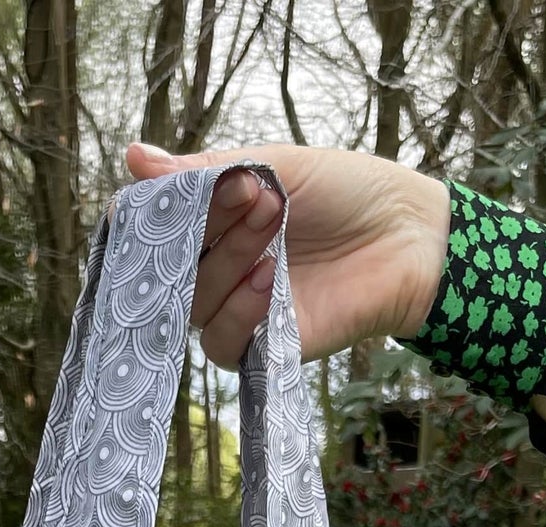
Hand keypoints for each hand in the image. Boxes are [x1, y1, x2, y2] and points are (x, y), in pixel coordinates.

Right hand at [125, 141, 450, 368]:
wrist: (410, 236)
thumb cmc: (349, 193)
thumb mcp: (275, 166)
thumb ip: (206, 170)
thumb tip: (134, 158)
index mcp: (216, 227)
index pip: (159, 230)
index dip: (163, 214)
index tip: (190, 186)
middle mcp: (220, 272)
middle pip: (173, 269)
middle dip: (209, 228)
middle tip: (258, 197)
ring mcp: (239, 312)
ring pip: (194, 305)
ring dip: (227, 263)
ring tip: (273, 226)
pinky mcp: (263, 349)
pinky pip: (221, 344)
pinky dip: (238, 312)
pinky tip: (268, 282)